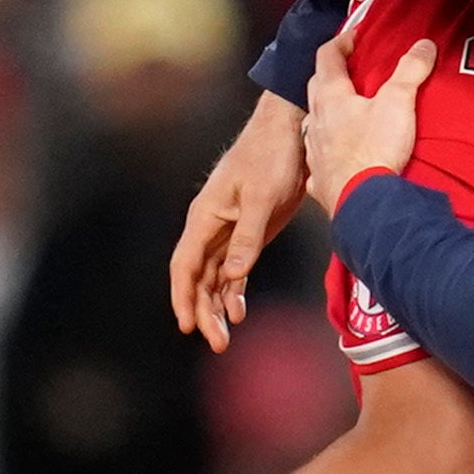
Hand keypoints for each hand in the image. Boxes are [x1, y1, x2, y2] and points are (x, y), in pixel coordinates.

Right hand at [169, 97, 306, 352]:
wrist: (289, 130)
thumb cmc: (272, 156)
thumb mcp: (264, 198)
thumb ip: (247, 238)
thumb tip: (233, 275)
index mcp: (205, 216)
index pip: (185, 264)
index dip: (183, 296)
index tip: (186, 325)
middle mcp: (210, 227)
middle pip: (197, 278)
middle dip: (203, 311)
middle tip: (218, 344)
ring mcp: (227, 231)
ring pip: (213, 278)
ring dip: (216, 307)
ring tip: (224, 338)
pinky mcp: (246, 233)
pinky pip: (232, 270)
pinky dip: (232, 292)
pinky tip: (237, 313)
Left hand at [303, 34, 432, 218]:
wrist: (363, 203)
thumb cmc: (374, 150)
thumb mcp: (397, 102)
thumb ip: (410, 70)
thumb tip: (423, 46)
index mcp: (330, 97)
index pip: (326, 56)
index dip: (340, 41)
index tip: (355, 38)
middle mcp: (315, 121)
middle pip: (317, 87)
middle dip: (333, 75)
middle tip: (353, 71)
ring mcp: (314, 151)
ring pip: (316, 123)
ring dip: (330, 114)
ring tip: (351, 113)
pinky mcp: (320, 179)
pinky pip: (320, 160)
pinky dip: (329, 153)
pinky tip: (341, 157)